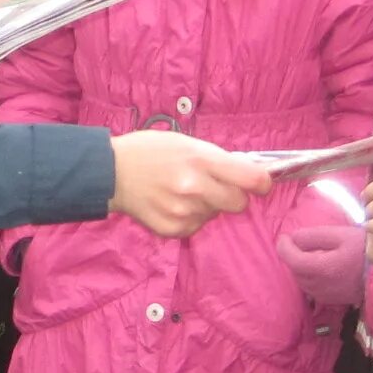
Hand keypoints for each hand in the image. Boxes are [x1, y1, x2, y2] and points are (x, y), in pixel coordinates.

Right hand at [109, 131, 272, 237]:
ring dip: (206, 205)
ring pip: (214, 214)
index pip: (252, 179)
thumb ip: (216, 158)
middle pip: (239, 204)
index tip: (260, 184)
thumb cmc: (149, 151)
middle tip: (216, 187)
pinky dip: (189, 217)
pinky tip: (171, 204)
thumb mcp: (185, 142)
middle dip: (233, 196)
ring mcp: (184, 212)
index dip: (262, 183)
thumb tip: (244, 173)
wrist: (110, 173)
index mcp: (202, 160)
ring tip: (181, 191)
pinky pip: (195, 226)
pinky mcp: (172, 230)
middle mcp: (195, 188)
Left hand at [277, 221, 369, 307]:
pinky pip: (312, 288)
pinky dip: (311, 277)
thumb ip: (312, 236)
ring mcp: (324, 295)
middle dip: (294, 256)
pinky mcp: (331, 300)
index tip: (285, 236)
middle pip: (295, 270)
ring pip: (302, 281)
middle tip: (303, 243)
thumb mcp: (339, 235)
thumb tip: (292, 238)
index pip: (290, 259)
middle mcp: (318, 285)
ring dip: (302, 267)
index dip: (283, 246)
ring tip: (314, 254)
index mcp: (320, 268)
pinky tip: (323, 268)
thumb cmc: (363, 249)